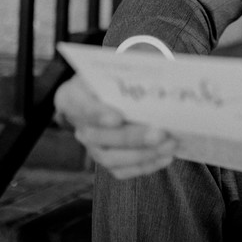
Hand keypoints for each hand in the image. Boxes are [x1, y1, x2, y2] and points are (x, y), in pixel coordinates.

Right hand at [53, 75, 177, 179]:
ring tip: (169, 145)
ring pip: (111, 158)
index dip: (98, 114)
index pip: (81, 107)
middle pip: (99, 137)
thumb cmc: (110, 80)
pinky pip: (122, 170)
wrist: (103, 94)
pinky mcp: (106, 160)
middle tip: (160, 133)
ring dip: (143, 154)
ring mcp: (91, 147)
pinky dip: (145, 165)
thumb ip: (124, 78)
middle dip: (132, 137)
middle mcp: (78, 126)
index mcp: (72, 98)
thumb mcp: (111, 71)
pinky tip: (165, 157)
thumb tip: (153, 86)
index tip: (117, 117)